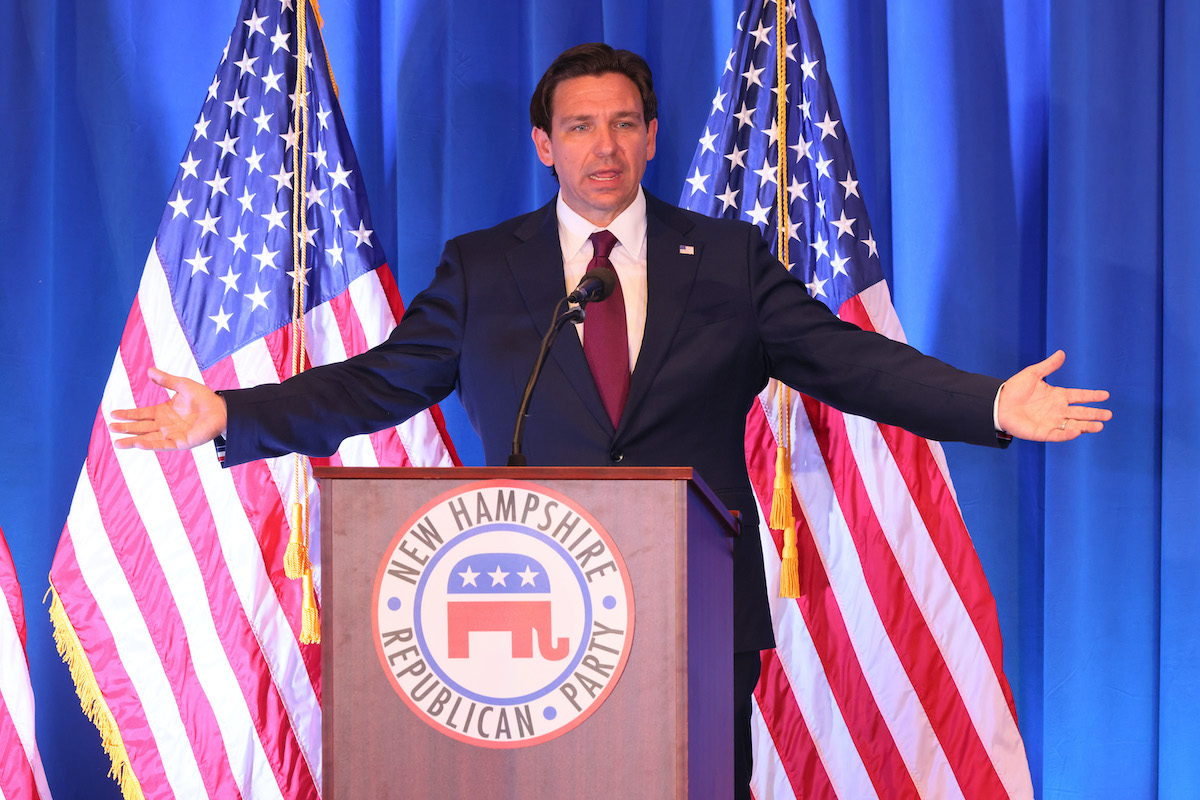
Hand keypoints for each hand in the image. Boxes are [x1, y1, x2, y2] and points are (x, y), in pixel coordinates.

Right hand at [109, 368, 227, 450]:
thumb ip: (166, 380)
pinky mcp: (180, 442)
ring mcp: (171, 435)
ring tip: (117, 443)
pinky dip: (150, 444)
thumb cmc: (204, 398)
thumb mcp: (182, 385)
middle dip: (126, 428)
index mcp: (163, 412)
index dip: (127, 414)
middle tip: (111, 427)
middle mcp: (164, 425)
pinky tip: (138, 443)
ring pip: (148, 438)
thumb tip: (149, 370)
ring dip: (133, 441)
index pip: (140, 414)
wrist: (222, 409)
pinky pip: (163, 445)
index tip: (112, 413)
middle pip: (141, 427)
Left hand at [996, 350, 1110, 441]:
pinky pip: (1057, 434)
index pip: (1079, 396)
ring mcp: (1051, 422)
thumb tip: (1062, 353)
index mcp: (1058, 396)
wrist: (998, 403)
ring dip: (1086, 426)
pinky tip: (1076, 431)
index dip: (1092, 396)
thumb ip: (1048, 366)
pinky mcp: (1042, 432)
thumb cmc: (1015, 389)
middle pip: (1080, 412)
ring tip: (1099, 426)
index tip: (1106, 395)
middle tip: (1108, 415)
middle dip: (1095, 414)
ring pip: (1073, 424)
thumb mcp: (1033, 374)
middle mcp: (1057, 410)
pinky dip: (1066, 434)